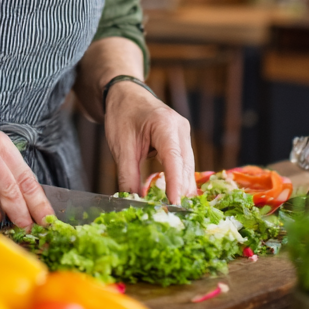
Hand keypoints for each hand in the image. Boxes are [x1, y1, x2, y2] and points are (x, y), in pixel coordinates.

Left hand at [104, 82, 195, 203]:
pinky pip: (184, 164)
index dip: (175, 183)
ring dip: (180, 188)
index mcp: (164, 124)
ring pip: (187, 168)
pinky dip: (178, 180)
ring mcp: (184, 134)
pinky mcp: (182, 140)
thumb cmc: (122, 114)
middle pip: (185, 166)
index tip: (173, 204)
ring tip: (171, 209)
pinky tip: (173, 196)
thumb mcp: (121, 146)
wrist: (126, 94)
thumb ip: (127, 176)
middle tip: (168, 214)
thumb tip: (133, 203)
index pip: (174, 158)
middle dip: (179, 191)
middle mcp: (180, 128)